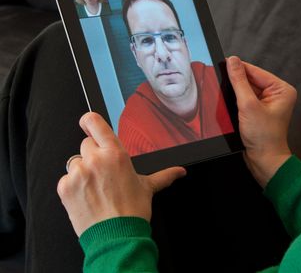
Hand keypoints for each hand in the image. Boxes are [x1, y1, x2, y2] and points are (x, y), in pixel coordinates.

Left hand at [57, 112, 185, 236]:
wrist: (116, 236)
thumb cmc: (132, 212)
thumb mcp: (148, 188)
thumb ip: (164, 175)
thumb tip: (180, 172)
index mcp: (115, 154)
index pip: (94, 123)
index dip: (89, 120)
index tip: (88, 124)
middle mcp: (95, 159)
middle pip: (86, 144)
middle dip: (93, 155)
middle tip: (103, 173)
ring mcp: (78, 173)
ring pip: (75, 162)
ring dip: (82, 171)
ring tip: (95, 188)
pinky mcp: (65, 188)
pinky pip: (65, 179)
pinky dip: (73, 187)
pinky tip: (86, 196)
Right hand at [227, 56, 296, 186]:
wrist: (264, 160)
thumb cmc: (265, 138)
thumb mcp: (248, 105)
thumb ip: (239, 81)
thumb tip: (233, 62)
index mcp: (282, 89)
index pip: (256, 71)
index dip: (239, 68)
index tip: (225, 62)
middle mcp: (277, 95)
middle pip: (251, 80)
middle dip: (237, 83)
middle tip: (222, 82)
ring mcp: (268, 104)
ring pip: (246, 90)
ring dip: (236, 93)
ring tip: (229, 98)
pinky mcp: (258, 112)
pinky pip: (244, 100)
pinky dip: (236, 102)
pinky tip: (231, 106)